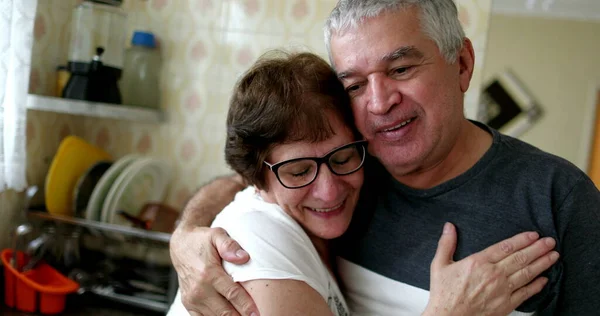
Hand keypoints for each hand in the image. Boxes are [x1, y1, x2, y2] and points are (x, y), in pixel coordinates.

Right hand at [170, 224, 258, 315]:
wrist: (180, 245)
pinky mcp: (188, 304)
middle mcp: (199, 289)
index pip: (232, 294)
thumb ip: (230, 246)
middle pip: (225, 311)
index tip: (257, 314)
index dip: (246, 306)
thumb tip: (244, 257)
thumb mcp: (217, 235)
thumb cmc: (202, 240)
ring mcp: (192, 299)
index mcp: (208, 273)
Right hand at [423, 223, 558, 315]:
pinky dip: (537, 285)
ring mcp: (502, 290)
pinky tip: (545, 279)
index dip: (521, 240)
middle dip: (538, 248)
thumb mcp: (440, 265)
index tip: (533, 235)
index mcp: (479, 262)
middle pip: (521, 258)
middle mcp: (493, 274)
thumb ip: (446, 244)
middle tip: (549, 242)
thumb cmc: (444, 293)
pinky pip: (526, 293)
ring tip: (553, 256)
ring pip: (527, 273)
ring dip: (542, 263)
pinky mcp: (506, 304)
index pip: (505, 247)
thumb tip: (449, 226)